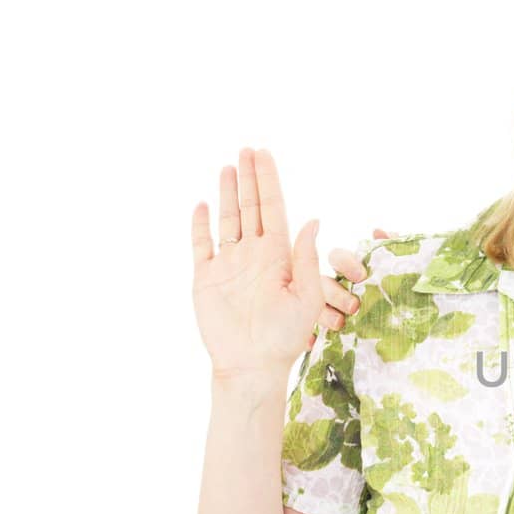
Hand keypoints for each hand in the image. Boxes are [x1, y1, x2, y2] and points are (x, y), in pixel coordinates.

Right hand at [190, 148, 322, 377]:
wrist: (252, 364)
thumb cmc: (285, 337)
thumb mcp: (306, 296)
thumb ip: (307, 257)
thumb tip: (313, 219)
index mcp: (278, 255)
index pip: (273, 208)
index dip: (269, 181)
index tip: (264, 155)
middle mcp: (253, 255)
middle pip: (250, 207)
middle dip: (249, 178)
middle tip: (247, 149)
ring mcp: (228, 264)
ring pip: (227, 220)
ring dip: (228, 194)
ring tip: (229, 167)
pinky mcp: (205, 278)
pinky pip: (201, 245)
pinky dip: (200, 225)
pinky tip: (203, 204)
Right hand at [307, 228, 397, 350]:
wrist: (415, 326)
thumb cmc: (402, 292)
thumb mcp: (404, 270)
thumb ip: (393, 248)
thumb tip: (379, 232)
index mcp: (351, 269)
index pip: (338, 257)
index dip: (346, 263)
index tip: (361, 276)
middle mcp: (335, 287)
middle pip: (322, 282)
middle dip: (335, 293)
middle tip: (354, 306)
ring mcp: (328, 308)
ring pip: (313, 306)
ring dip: (324, 314)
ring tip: (340, 325)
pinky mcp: (327, 331)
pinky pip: (310, 332)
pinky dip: (310, 337)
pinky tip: (315, 343)